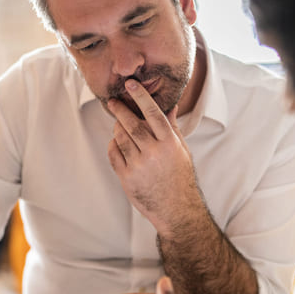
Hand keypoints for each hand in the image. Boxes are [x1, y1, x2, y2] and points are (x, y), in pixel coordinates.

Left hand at [106, 79, 205, 232]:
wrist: (176, 209)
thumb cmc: (180, 177)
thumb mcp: (182, 150)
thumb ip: (172, 127)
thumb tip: (170, 105)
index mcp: (169, 143)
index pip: (153, 113)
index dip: (141, 96)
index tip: (131, 84)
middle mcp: (154, 153)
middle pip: (132, 124)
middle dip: (120, 110)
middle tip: (113, 101)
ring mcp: (139, 166)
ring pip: (120, 137)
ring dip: (116, 128)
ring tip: (118, 124)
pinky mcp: (127, 178)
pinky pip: (113, 154)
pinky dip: (113, 145)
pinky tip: (116, 143)